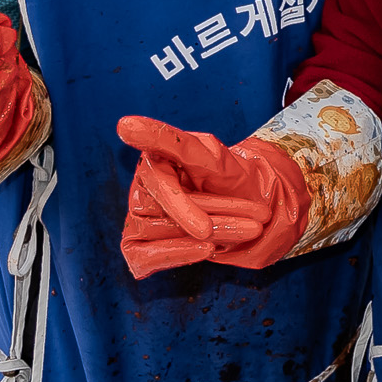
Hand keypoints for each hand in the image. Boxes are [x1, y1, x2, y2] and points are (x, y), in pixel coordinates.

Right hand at [116, 116, 308, 277]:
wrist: (254, 207)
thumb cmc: (231, 177)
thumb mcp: (211, 156)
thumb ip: (172, 141)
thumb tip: (124, 125)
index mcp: (153, 163)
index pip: (158, 180)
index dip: (180, 199)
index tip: (188, 211)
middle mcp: (141, 192)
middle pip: (164, 209)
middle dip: (213, 213)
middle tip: (257, 218)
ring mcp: (138, 221)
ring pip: (164, 233)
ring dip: (214, 232)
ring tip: (252, 228)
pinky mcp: (140, 248)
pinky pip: (145, 257)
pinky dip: (177, 255)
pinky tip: (207, 249)